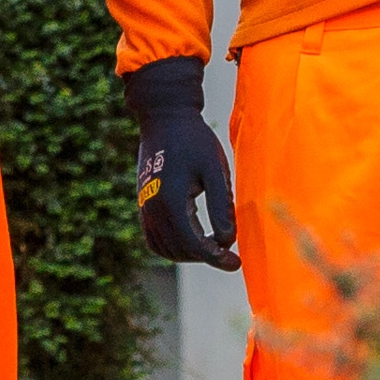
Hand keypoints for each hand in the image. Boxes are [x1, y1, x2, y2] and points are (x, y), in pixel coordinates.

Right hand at [124, 58, 239, 271]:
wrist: (164, 117)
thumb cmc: (194, 140)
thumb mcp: (215, 169)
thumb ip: (221, 205)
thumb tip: (228, 240)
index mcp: (171, 202)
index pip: (193, 245)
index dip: (216, 258)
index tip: (236, 262)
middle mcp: (153, 209)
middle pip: (179, 251)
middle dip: (205, 257)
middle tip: (230, 255)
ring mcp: (145, 207)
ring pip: (164, 249)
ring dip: (189, 254)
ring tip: (213, 246)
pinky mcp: (144, 203)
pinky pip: (154, 237)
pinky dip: (173, 246)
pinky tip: (195, 237)